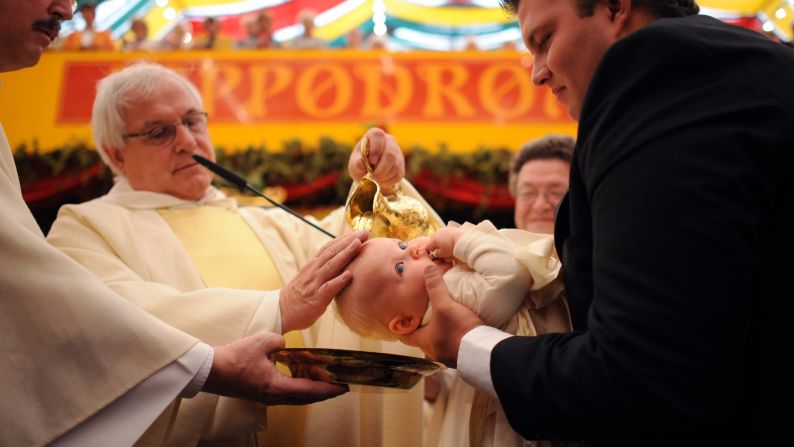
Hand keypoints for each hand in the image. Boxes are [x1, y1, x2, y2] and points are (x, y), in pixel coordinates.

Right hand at [204, 332, 347, 404]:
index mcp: (276, 387)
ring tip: (324, 382)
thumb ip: (280, 341)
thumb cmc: (234, 357)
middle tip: (340, 386)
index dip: (329, 389)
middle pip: (306, 398)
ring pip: (296, 398)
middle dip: (325, 393)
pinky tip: (301, 378)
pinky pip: (286, 394)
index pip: (309, 390)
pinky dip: (298, 388)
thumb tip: (284, 345)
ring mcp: (266, 397)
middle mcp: (273, 396)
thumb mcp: (262, 341)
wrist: (210, 370)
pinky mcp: (260, 394)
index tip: (344, 387)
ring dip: (311, 391)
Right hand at [279, 231, 368, 332]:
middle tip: (365, 232)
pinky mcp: (316, 298)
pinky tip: (349, 275)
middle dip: (349, 240)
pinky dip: (339, 281)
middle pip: (333, 252)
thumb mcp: (310, 277)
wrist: (281, 310)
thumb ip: (323, 268)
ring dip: (346, 254)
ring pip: (331, 265)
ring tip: (359, 244)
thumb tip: (340, 262)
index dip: (344, 238)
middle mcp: (314, 270)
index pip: (330, 247)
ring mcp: (315, 283)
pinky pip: (328, 288)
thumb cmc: (300, 295)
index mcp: (314, 265)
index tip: (359, 231)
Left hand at [348, 128, 404, 192]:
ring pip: (395, 166)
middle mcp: (389, 140)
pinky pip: (398, 174)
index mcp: (375, 135)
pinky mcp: (402, 164)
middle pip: (390, 154)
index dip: (375, 150)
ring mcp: (397, 152)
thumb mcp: (353, 164)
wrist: (369, 173)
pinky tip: (381, 181)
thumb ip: (355, 163)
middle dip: (381, 170)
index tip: (371, 162)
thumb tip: (360, 163)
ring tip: (375, 180)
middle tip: (373, 178)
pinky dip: (388, 182)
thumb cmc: (360, 164)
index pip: (378, 136)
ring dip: (384, 177)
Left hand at [400, 266, 483, 366]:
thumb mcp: (445, 305)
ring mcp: (448, 356)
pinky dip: (452, 337)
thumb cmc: (458, 329)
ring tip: (441, 319)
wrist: (483, 350)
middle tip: (423, 315)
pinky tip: (457, 327)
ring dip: (439, 332)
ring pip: (438, 342)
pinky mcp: (461, 356)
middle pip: (423, 339)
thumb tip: (427, 269)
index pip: (406, 337)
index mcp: (424, 342)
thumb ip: (435, 287)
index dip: (403, 327)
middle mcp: (433, 352)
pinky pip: (452, 345)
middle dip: (423, 327)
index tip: (402, 319)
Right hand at [422, 227, 463, 259]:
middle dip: (435, 247)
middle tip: (440, 252)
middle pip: (433, 241)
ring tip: (446, 247)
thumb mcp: (443, 254)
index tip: (432, 257)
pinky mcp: (449, 228)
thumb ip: (437, 254)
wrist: (463, 239)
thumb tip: (436, 254)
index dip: (429, 253)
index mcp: (433, 240)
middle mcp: (436, 233)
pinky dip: (446, 238)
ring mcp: (443, 230)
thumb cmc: (451, 247)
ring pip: (439, 237)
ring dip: (440, 242)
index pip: (427, 247)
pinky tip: (450, 242)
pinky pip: (445, 234)